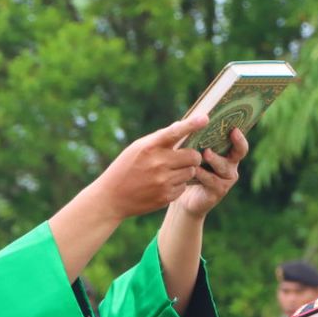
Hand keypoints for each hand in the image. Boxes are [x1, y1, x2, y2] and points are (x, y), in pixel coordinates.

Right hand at [83, 114, 207, 220]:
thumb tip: (182, 127)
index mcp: (149, 147)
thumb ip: (159, 139)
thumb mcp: (137, 148)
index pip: (175, 132)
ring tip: (171, 172)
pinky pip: (183, 187)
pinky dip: (178, 184)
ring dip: (186, 170)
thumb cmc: (126, 168)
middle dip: (193, 156)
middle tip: (187, 157)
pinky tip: (164, 184)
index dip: (192, 125)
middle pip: (193, 156)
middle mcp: (158, 164)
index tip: (205, 118)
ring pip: (191, 172)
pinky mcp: (165, 197)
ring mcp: (163, 182)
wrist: (111, 198)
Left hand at [168, 128, 247, 221]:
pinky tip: (194, 169)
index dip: (240, 137)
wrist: (181, 195)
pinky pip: (211, 181)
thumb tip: (191, 118)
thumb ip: (195, 137)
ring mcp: (226, 180)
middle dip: (237, 143)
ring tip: (206, 153)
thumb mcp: (191, 151)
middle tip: (231, 133)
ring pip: (223, 167)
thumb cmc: (187, 167)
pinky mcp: (217, 192)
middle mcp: (230, 166)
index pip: (239, 143)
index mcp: (227, 153)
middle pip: (239, 153)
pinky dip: (202, 174)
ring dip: (215, 159)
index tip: (235, 128)